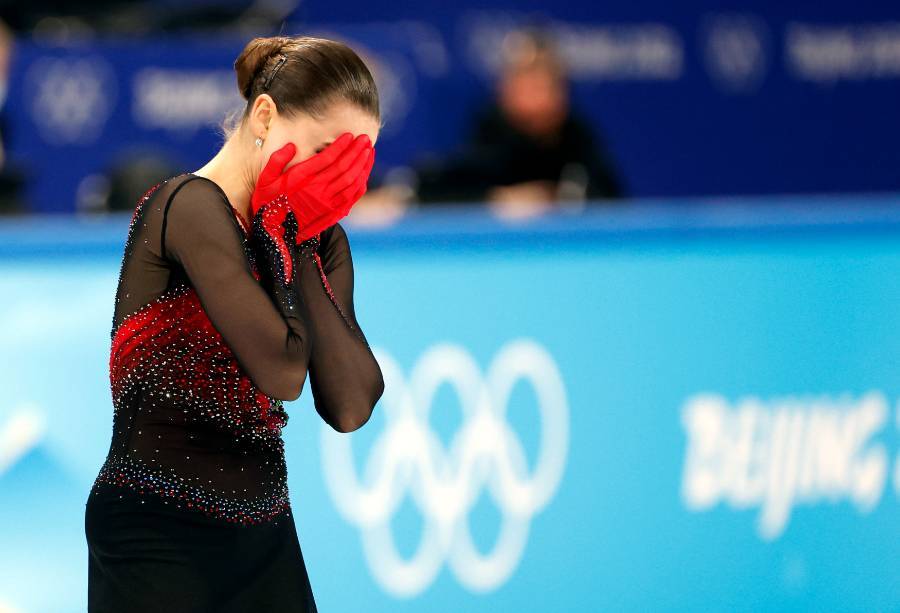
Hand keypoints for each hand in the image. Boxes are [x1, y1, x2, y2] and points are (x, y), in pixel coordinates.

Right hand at [252, 133, 374, 241]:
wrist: (275, 235)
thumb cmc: (268, 204)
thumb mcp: (265, 180)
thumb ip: (277, 160)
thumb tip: (292, 146)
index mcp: (301, 179)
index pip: (327, 158)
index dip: (341, 145)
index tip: (349, 135)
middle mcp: (317, 190)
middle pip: (343, 167)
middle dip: (356, 151)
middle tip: (365, 138)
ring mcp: (327, 203)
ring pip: (351, 181)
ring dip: (362, 165)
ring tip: (369, 151)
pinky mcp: (333, 214)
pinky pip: (351, 197)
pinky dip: (361, 183)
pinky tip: (364, 173)